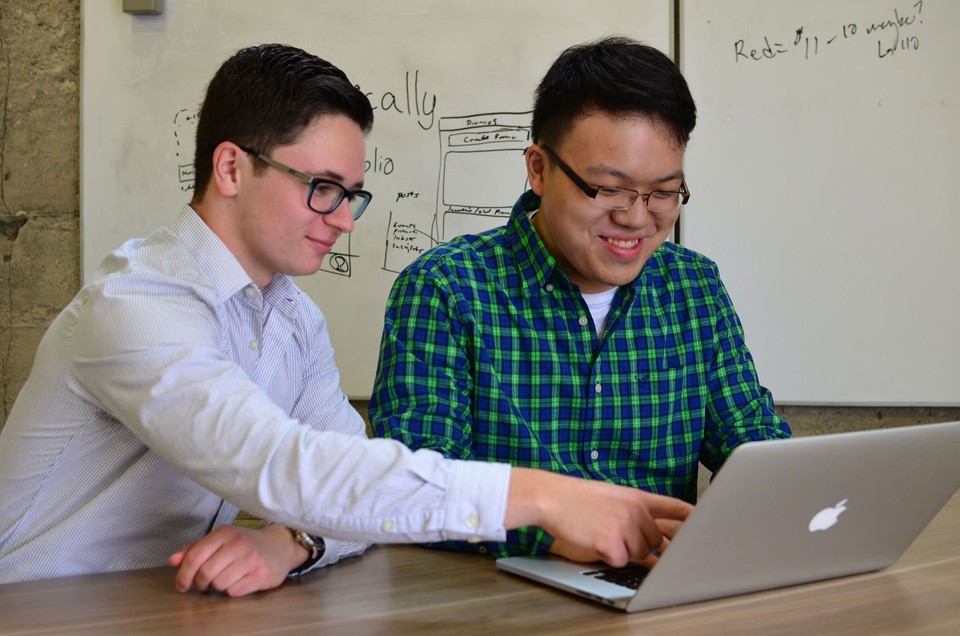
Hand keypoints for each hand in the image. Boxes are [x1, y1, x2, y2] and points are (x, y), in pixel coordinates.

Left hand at [168, 524, 308, 596]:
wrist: (279, 546)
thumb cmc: (245, 544)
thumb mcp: (220, 540)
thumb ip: (195, 549)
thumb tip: (173, 561)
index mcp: (224, 533)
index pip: (195, 556)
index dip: (183, 574)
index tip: (182, 584)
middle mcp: (238, 544)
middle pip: (205, 572)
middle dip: (199, 584)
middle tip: (202, 585)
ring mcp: (251, 559)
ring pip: (219, 584)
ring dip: (217, 587)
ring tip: (223, 580)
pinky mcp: (261, 575)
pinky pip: (234, 591)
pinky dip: (232, 590)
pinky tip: (238, 582)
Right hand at [505, 467, 691, 567]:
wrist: (550, 497)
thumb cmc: (576, 498)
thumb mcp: (611, 495)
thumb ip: (634, 509)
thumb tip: (650, 530)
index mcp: (637, 496)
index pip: (675, 507)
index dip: (693, 519)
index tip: (706, 526)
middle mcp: (636, 510)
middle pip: (655, 542)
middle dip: (639, 545)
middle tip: (613, 533)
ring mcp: (625, 525)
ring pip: (639, 555)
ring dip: (622, 552)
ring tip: (600, 534)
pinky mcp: (613, 541)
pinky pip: (621, 562)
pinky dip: (608, 558)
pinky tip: (595, 541)